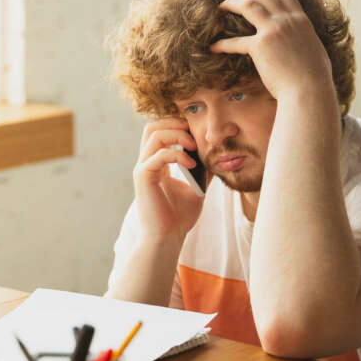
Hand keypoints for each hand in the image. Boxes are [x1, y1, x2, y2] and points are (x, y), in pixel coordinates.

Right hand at [133, 117, 204, 241]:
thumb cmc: (179, 217)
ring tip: (194, 146)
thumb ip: (204, 171)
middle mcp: (146, 163)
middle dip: (174, 123)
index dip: (177, 126)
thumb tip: (218, 156)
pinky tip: (192, 164)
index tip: (198, 132)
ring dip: (177, 134)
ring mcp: (142, 168)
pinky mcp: (143, 177)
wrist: (168, 238)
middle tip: (194, 131)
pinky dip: (177, 154)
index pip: (160, 132)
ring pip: (153, 134)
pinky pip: (159, 154)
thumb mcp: (198, 188)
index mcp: (156, 164)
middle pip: (152, 127)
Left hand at [210, 0, 334, 104]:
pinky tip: (213, 47)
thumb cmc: (315, 77)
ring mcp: (273, 30)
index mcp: (301, 20)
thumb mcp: (314, 48)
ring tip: (221, 6)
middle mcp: (287, 20)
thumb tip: (304, 41)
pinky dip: (223, 44)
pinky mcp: (260, 47)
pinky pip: (236, 41)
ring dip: (232, 3)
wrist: (309, 90)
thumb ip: (304, 38)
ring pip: (248, 6)